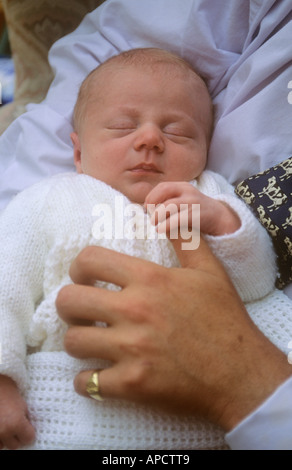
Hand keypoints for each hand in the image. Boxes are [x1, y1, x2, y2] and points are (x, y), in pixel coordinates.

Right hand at [0, 375, 34, 449]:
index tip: (28, 429)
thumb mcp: (23, 406)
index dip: (29, 433)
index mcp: (16, 424)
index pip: (29, 439)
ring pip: (3, 445)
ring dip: (5, 438)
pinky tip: (0, 426)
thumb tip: (28, 430)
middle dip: (17, 436)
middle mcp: (4, 431)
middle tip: (16, 426)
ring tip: (6, 425)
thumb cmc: (9, 392)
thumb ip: (26, 420)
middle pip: (15, 445)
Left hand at [56, 238, 291, 431]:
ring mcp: (131, 349)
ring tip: (91, 342)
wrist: (242, 374)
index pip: (89, 260)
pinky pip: (87, 383)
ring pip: (73, 341)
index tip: (84, 277)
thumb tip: (162, 211)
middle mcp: (135, 310)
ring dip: (77, 341)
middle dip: (69, 305)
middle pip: (69, 300)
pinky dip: (87, 381)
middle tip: (82, 312)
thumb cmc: (225, 319)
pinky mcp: (132, 384)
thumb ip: (184, 237)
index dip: (78, 267)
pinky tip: (98, 375)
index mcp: (150, 279)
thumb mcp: (210, 270)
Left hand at [144, 181, 240, 235]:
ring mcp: (193, 202)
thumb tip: (147, 210)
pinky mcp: (198, 215)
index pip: (163, 187)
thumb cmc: (196, 211)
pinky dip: (167, 224)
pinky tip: (161, 230)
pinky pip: (179, 218)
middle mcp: (188, 191)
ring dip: (158, 215)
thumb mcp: (184, 201)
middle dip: (153, 204)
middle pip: (165, 192)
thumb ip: (169, 202)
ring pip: (170, 205)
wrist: (219, 217)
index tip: (145, 208)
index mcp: (183, 186)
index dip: (151, 197)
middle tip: (149, 217)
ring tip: (154, 225)